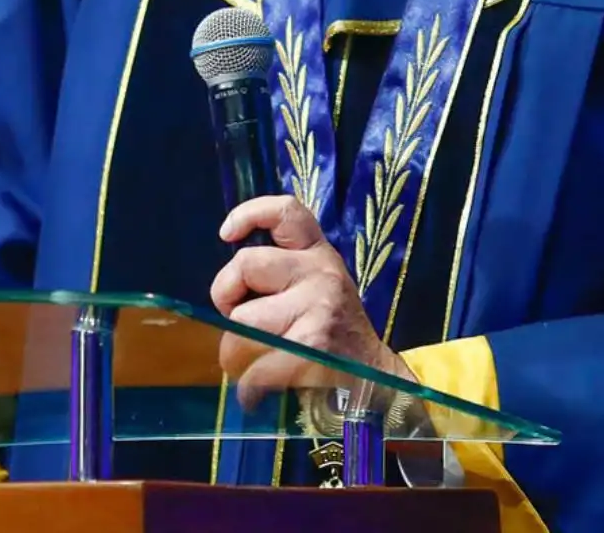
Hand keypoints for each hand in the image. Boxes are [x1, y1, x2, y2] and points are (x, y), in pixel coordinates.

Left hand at [210, 195, 416, 405]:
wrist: (376, 379)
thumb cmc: (333, 334)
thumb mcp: (317, 289)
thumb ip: (281, 275)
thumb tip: (228, 288)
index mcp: (319, 254)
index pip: (286, 212)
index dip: (249, 214)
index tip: (227, 234)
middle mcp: (320, 272)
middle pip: (244, 264)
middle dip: (226, 298)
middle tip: (241, 324)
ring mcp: (318, 307)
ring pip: (241, 322)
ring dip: (234, 351)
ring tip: (250, 364)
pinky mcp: (312, 346)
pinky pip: (254, 365)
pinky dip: (247, 386)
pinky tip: (255, 392)